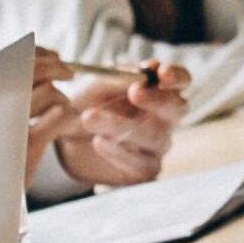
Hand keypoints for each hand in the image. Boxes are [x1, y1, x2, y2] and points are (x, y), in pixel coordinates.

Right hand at [0, 50, 86, 186]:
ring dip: (61, 99)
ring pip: (49, 93)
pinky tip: (63, 124)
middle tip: (68, 73)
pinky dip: (66, 118)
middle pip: (34, 68)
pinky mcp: (25, 143)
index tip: (54, 57)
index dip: (39, 54)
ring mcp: (4, 118)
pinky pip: (59, 117)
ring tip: (61, 111)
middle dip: (56, 68)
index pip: (12, 54)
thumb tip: (25, 59)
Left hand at [54, 63, 185, 185]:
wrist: (62, 137)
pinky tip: (98, 142)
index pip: (181, 81)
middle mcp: (164, 118)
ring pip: (153, 136)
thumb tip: (144, 72)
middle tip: (135, 92)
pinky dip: (118, 151)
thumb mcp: (94, 84)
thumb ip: (118, 78)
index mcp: (158, 90)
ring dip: (121, 124)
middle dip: (158, 100)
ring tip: (89, 117)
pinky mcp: (145, 170)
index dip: (176, 76)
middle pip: (178, 109)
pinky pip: (141, 162)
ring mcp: (157, 146)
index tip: (161, 72)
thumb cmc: (84, 102)